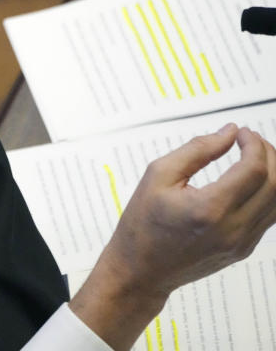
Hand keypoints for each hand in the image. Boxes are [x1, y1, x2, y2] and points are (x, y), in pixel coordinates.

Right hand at [70, 123, 275, 349]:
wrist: (140, 270)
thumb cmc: (143, 223)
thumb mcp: (158, 176)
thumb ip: (197, 150)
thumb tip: (228, 133)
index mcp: (209, 209)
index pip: (254, 169)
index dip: (253, 144)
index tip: (240, 132)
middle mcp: (232, 229)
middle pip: (275, 184)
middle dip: (268, 154)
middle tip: (250, 140)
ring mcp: (242, 242)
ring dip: (273, 173)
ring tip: (253, 157)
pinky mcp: (244, 249)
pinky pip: (268, 216)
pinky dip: (266, 192)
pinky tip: (249, 180)